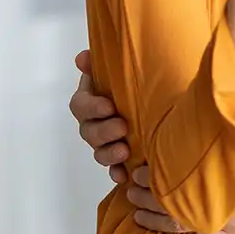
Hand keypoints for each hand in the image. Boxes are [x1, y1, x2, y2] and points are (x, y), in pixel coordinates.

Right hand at [70, 50, 130, 183]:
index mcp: (89, 101)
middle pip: (89, 132)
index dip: (92, 107)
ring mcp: (105, 143)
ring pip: (99, 152)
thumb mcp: (116, 71)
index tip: (109, 106)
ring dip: (109, 154)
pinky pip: (113, 170)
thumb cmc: (130, 84)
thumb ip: (97, 63)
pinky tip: (124, 176)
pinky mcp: (119, 160)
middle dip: (104, 131)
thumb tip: (82, 57)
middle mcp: (93, 124)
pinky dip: (117, 173)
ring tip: (125, 151)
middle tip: (122, 128)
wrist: (154, 101)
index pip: (80, 105)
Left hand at [130, 125, 234, 233]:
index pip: (176, 178)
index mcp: (219, 171)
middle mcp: (219, 197)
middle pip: (172, 200)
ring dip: (155, 220)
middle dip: (148, 195)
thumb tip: (210, 93)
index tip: (140, 168)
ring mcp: (227, 218)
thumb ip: (228, 117)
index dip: (154, 177)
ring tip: (136, 213)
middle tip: (133, 186)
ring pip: (180, 225)